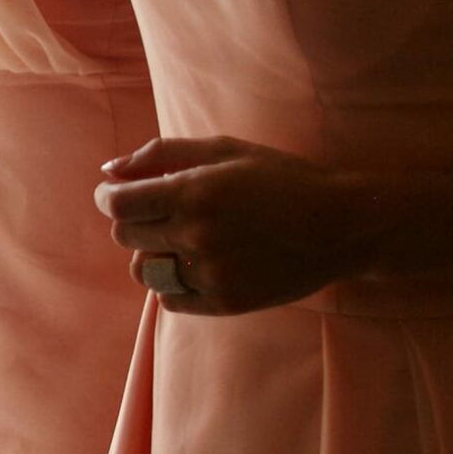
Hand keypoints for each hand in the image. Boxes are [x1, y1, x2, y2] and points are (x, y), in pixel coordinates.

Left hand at [95, 136, 369, 315]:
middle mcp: (197, 236)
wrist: (343, 225)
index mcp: (192, 195)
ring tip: (180, 241)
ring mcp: (211, 273)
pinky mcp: (226, 302)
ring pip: (144, 272)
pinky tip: (195, 266)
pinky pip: (169, 300)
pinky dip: (172, 284)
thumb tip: (109, 170)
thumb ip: (160, 156)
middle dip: (133, 222)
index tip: (115, 195)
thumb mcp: (223, 151)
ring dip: (151, 255)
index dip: (109, 198)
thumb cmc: (280, 179)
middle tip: (158, 214)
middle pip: (126, 237)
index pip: (118, 205)